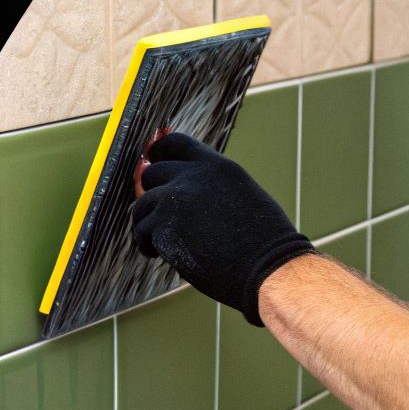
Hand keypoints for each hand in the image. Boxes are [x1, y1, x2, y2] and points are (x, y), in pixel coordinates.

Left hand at [130, 132, 313, 324]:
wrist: (268, 267)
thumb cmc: (263, 242)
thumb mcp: (243, 195)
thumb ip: (212, 186)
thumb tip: (185, 190)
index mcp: (216, 166)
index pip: (174, 143)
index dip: (158, 155)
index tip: (152, 165)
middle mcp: (194, 176)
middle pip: (151, 174)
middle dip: (153, 196)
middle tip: (161, 218)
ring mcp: (176, 199)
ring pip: (140, 206)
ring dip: (148, 224)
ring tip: (160, 242)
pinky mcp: (164, 227)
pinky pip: (141, 232)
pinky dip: (147, 245)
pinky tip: (159, 254)